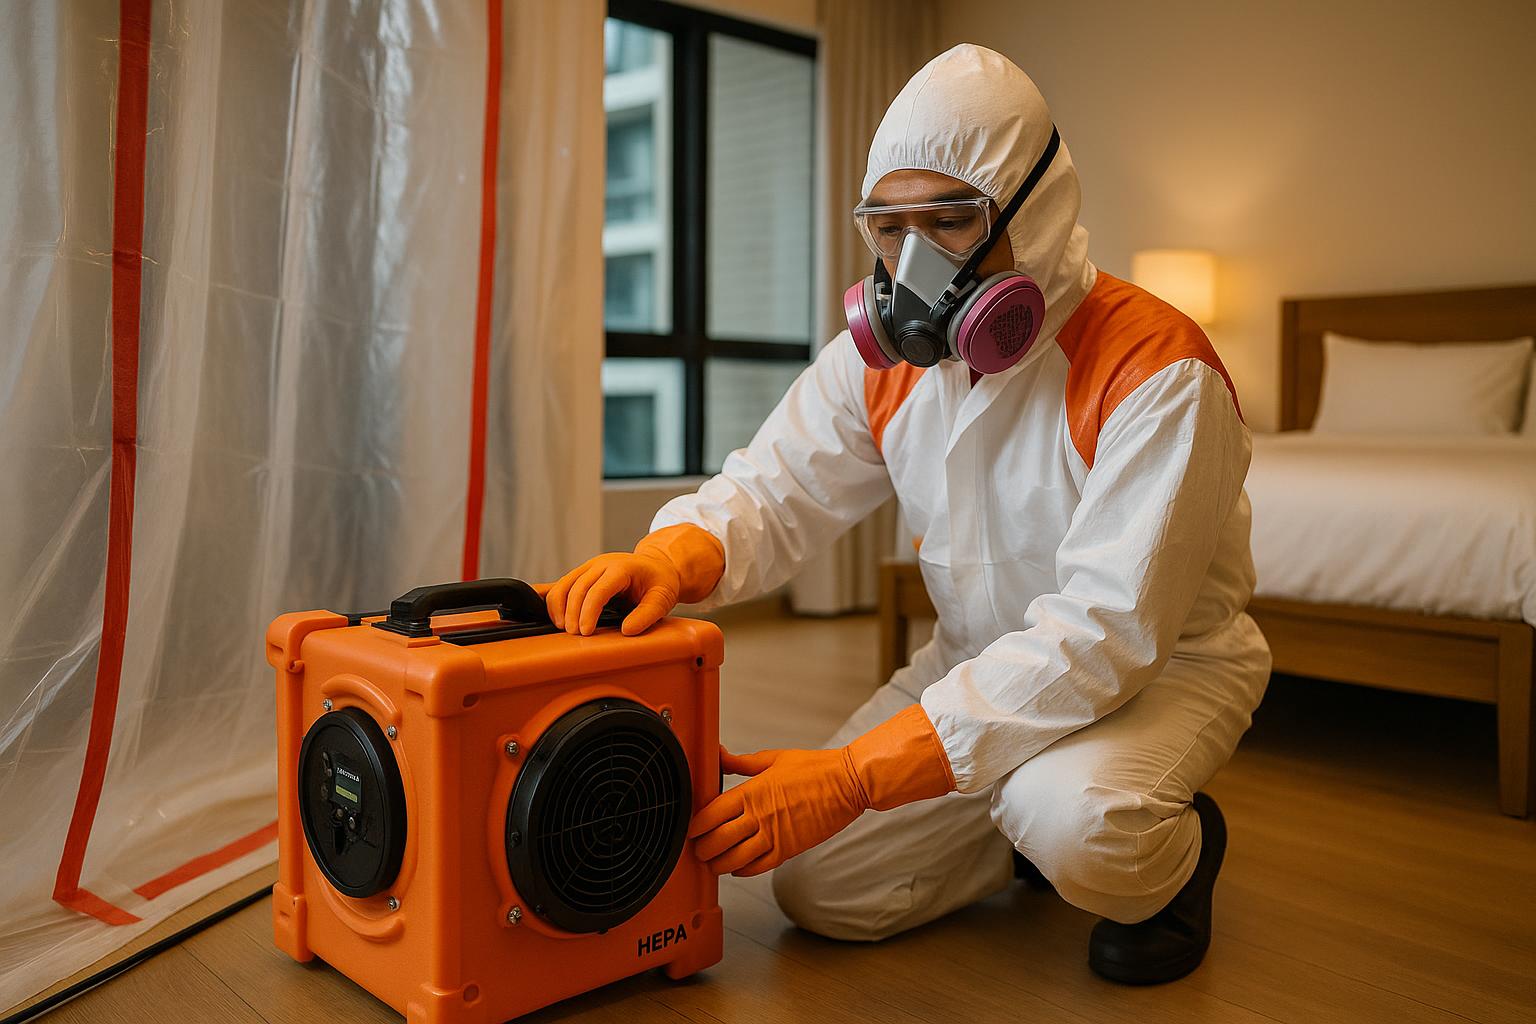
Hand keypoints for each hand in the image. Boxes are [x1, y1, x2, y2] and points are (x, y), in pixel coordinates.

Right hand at [540, 524, 724, 636]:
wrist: (657, 566)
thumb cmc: (660, 582)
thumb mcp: (662, 599)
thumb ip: (647, 615)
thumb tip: (627, 631)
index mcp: (621, 568)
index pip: (599, 589)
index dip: (589, 611)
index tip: (586, 632)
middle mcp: (602, 563)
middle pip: (578, 587)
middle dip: (573, 612)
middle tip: (575, 635)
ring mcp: (590, 566)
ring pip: (565, 583)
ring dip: (559, 606)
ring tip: (563, 628)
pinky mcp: (583, 572)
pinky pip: (563, 584)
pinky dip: (555, 600)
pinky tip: (555, 615)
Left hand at [688, 747, 867, 875]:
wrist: (848, 783)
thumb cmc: (815, 768)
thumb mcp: (773, 758)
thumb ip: (741, 763)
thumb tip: (720, 756)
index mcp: (752, 791)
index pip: (711, 814)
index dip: (695, 826)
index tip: (691, 828)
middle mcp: (759, 815)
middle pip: (717, 841)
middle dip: (701, 849)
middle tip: (697, 849)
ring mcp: (774, 835)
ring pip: (734, 860)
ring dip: (718, 865)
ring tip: (712, 863)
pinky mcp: (788, 850)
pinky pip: (758, 867)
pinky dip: (742, 871)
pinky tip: (737, 868)